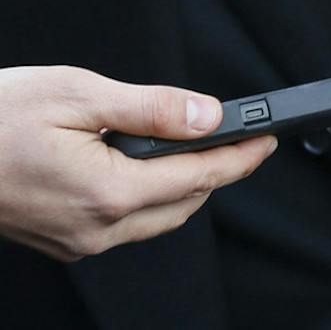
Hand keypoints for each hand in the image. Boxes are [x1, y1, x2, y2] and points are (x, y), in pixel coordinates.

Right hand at [0, 66, 275, 260]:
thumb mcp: (76, 93)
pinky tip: (140, 166)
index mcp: (106, 193)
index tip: (269, 139)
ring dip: (181, 187)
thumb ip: (150, 107)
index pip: (200, 178)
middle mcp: (94, 229)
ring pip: (154, 220)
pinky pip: (121, 226)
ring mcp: (74, 241)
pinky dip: (145, 198)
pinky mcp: (57, 240)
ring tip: (192, 147)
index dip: (242, 157)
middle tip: (240, 138)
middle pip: (184, 204)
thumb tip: (207, 116)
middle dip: (217, 172)